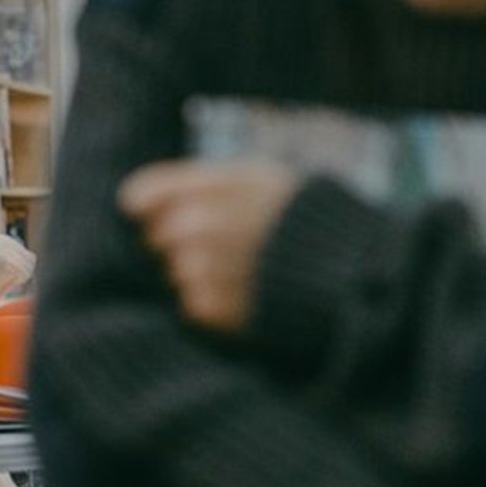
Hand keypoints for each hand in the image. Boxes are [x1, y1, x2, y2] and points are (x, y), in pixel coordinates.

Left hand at [117, 159, 302, 333]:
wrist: (350, 272)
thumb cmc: (305, 219)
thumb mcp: (261, 179)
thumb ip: (202, 183)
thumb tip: (135, 201)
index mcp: (213, 184)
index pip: (141, 195)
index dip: (147, 206)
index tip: (159, 215)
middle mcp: (200, 222)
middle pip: (154, 236)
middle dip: (176, 242)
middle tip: (220, 248)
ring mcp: (202, 267)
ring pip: (172, 271)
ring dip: (197, 274)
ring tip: (242, 271)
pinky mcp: (210, 307)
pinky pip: (190, 304)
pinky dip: (210, 302)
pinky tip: (245, 293)